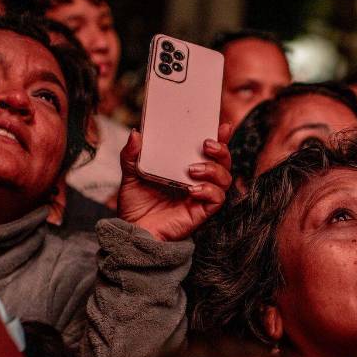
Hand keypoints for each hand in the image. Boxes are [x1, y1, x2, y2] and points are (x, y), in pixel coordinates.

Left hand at [117, 123, 232, 240]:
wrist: (133, 231)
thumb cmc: (136, 205)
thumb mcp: (131, 174)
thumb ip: (132, 155)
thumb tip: (135, 134)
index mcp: (186, 168)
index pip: (209, 151)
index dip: (220, 138)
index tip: (222, 126)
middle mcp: (199, 180)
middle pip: (224, 162)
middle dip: (221, 150)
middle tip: (206, 145)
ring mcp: (201, 196)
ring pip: (225, 178)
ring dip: (214, 170)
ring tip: (193, 169)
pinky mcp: (202, 212)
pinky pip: (218, 199)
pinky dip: (209, 190)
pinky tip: (193, 189)